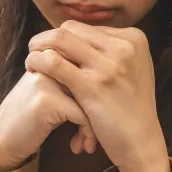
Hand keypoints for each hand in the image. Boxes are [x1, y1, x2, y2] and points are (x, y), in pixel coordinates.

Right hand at [0, 69, 97, 171]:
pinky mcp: (47, 101)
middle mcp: (48, 63)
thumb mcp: (48, 94)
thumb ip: (70, 81)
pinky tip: (78, 148)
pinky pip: (83, 115)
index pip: (88, 64)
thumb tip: (106, 81)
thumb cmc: (28, 121)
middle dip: (100, 108)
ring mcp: (47, 80)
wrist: (1, 143)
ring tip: (89, 142)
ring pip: (92, 97)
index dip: (99, 91)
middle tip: (99, 130)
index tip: (98, 114)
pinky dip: (86, 134)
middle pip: (93, 79)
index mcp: (49, 57)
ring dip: (94, 125)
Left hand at [26, 21, 169, 171]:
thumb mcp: (131, 71)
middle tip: (34, 50)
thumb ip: (110, 52)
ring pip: (59, 40)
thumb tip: (77, 37)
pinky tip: (32, 70)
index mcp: (134, 39)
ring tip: (30, 61)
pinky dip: (38, 62)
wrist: (140, 142)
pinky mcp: (93, 86)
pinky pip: (54, 63)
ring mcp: (109, 66)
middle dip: (47, 38)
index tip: (50, 50)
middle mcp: (124, 47)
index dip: (63, 38)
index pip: (85, 28)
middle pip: (71, 29)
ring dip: (38, 47)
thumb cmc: (130, 110)